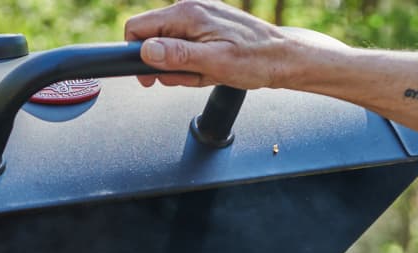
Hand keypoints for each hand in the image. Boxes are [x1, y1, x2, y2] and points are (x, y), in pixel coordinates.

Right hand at [124, 0, 288, 89]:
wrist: (281, 58)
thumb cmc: (253, 60)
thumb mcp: (212, 63)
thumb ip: (177, 56)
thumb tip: (147, 51)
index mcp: (187, 13)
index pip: (138, 27)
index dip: (137, 56)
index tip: (148, 78)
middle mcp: (190, 9)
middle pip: (153, 41)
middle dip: (166, 67)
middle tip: (191, 77)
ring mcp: (198, 18)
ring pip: (169, 50)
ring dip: (183, 70)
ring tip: (207, 74)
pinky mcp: (205, 29)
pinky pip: (186, 51)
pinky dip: (194, 67)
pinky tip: (211, 70)